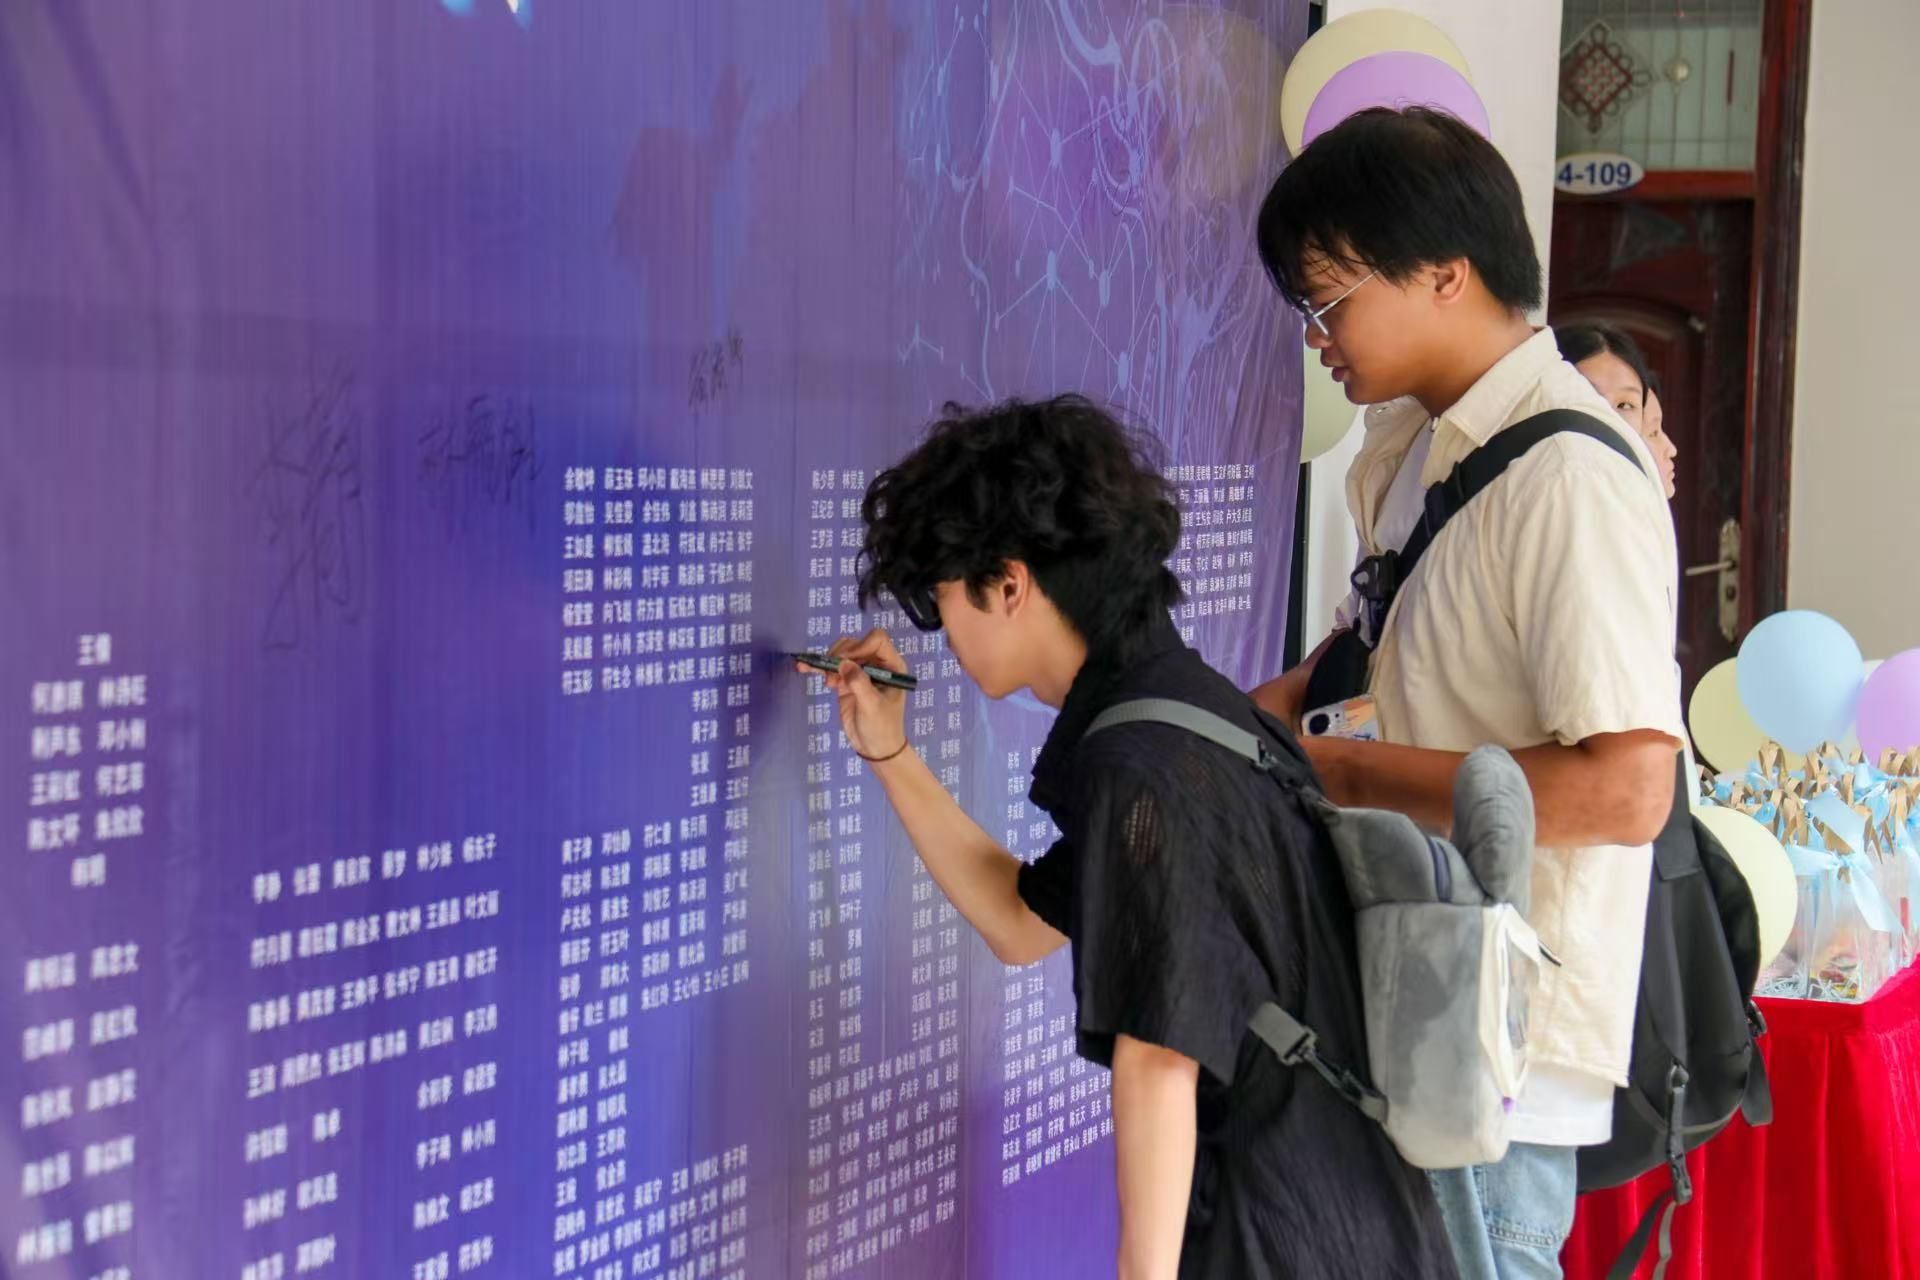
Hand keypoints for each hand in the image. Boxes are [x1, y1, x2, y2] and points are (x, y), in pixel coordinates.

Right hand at [795, 628, 911, 762]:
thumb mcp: (873, 706)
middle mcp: (876, 664)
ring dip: (830, 662)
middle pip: (856, 644)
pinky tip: (804, 667)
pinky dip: (818, 667)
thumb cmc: (882, 727)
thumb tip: (844, 663)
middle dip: (841, 655)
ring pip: (842, 653)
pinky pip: (831, 668)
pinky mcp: (845, 681)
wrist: (874, 747)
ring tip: (828, 682)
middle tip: (833, 675)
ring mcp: (860, 672)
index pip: (877, 640)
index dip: (861, 645)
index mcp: (891, 666)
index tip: (847, 662)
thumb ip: (859, 683)